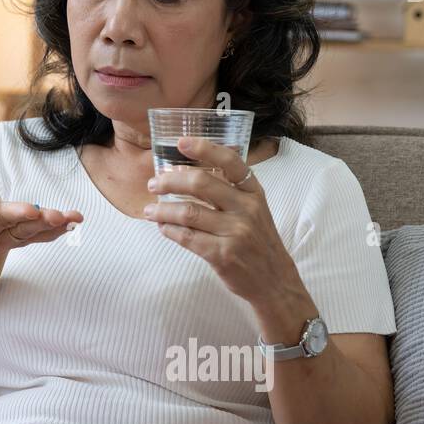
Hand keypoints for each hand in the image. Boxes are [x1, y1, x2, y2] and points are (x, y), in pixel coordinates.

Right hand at [0, 186, 83, 252]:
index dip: (8, 213)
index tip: (17, 208)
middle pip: (18, 228)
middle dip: (36, 221)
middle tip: (52, 215)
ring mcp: (15, 238)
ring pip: (34, 232)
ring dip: (53, 225)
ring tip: (70, 218)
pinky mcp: (28, 237)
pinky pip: (44, 235)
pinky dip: (60, 229)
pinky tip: (74, 220)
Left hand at [142, 136, 300, 305]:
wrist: (274, 280)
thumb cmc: (257, 241)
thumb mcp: (253, 210)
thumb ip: (229, 191)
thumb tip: (185, 172)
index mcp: (253, 192)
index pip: (230, 162)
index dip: (205, 148)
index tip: (181, 142)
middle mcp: (247, 208)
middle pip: (201, 183)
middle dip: (170, 181)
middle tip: (153, 184)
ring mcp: (235, 232)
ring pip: (188, 212)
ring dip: (162, 210)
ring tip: (149, 211)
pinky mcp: (223, 254)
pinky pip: (187, 237)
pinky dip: (169, 230)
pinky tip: (162, 227)